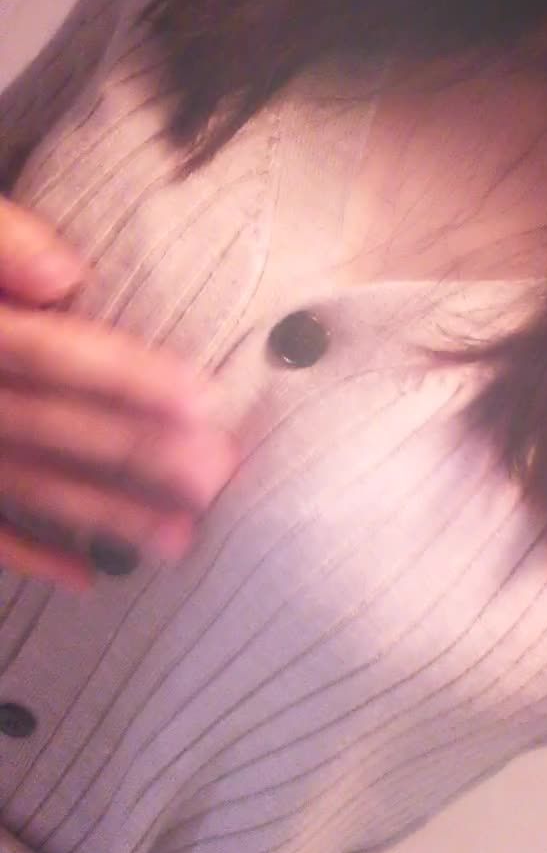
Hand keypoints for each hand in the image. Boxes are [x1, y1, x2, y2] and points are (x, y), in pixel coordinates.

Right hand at [0, 196, 240, 590]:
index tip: (203, 401)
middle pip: (49, 428)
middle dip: (137, 455)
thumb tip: (65, 275)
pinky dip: (27, 554)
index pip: (46, 353)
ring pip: (23, 484)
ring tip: (179, 538)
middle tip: (217, 477)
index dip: (124, 376)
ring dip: (101, 515)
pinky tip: (87, 577)